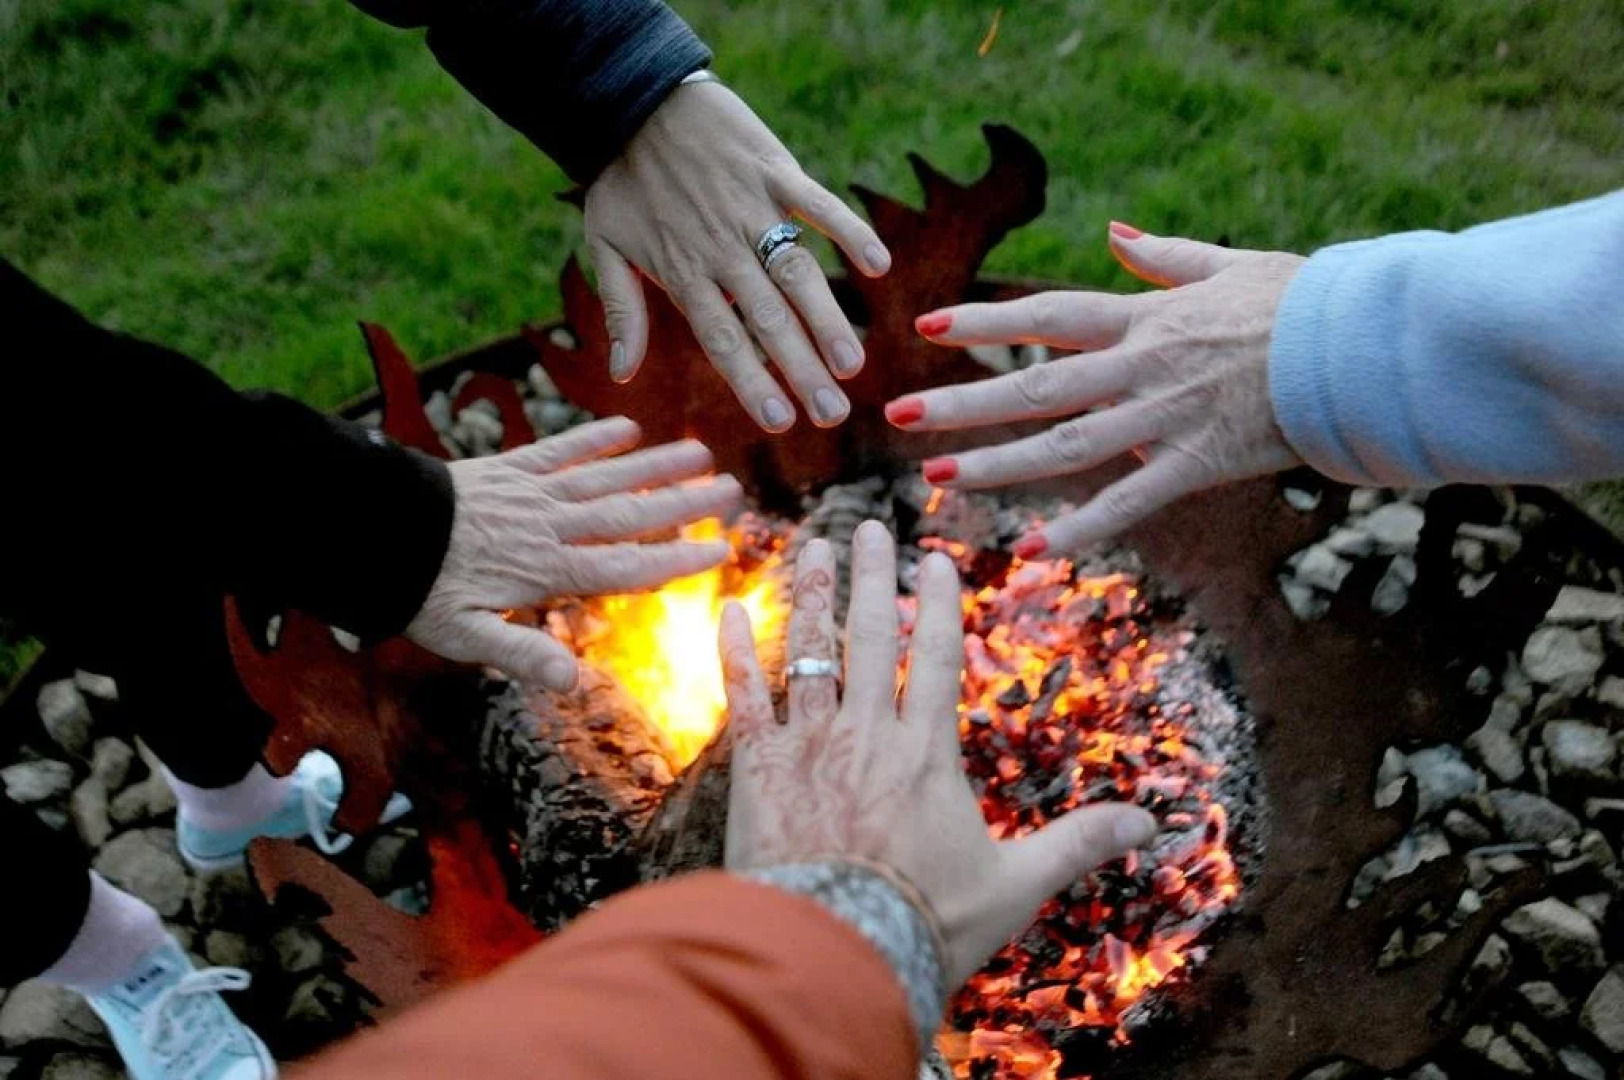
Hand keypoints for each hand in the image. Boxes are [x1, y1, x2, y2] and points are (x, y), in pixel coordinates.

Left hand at [407, 417, 739, 689]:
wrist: (373, 528)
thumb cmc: (418, 590)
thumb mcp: (465, 637)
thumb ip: (522, 656)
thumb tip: (573, 683)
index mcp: (547, 571)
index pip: (627, 568)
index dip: (677, 560)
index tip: (721, 550)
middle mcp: (550, 527)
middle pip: (629, 515)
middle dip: (684, 503)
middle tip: (732, 489)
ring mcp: (532, 493)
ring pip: (605, 478)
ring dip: (654, 465)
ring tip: (700, 452)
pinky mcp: (510, 468)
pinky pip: (560, 450)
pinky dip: (593, 438)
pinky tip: (626, 429)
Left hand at [585, 81, 890, 432]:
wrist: (634, 97)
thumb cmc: (620, 179)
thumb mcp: (604, 246)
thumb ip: (621, 311)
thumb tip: (621, 374)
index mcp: (683, 272)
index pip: (723, 339)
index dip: (753, 382)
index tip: (781, 421)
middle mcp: (721, 246)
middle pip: (768, 318)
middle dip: (802, 370)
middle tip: (832, 413)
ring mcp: (752, 208)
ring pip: (796, 272)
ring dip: (828, 320)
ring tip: (854, 364)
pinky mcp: (775, 170)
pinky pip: (818, 203)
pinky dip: (848, 231)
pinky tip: (878, 266)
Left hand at [720, 520, 1155, 986]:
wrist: (836, 953)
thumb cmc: (927, 923)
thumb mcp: (1016, 885)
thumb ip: (1077, 843)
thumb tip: (1149, 824)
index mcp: (928, 753)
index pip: (938, 657)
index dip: (938, 603)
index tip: (935, 558)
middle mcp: (868, 733)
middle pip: (872, 637)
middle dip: (873, 577)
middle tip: (870, 527)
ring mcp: (808, 745)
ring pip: (809, 653)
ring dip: (813, 596)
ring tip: (816, 548)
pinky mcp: (757, 770)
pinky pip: (744, 697)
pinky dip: (735, 652)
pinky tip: (728, 611)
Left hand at [885, 225, 1306, 557]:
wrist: (1367, 348)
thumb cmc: (1302, 302)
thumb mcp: (1228, 265)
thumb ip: (1163, 258)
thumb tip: (1113, 236)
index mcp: (1144, 318)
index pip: (1047, 315)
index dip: (985, 321)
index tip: (927, 325)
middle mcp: (1140, 366)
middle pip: (1036, 385)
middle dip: (964, 400)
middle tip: (897, 414)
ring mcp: (1165, 417)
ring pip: (1065, 446)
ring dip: (998, 464)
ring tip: (938, 479)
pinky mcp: (1197, 463)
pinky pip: (1128, 501)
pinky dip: (1080, 528)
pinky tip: (1032, 549)